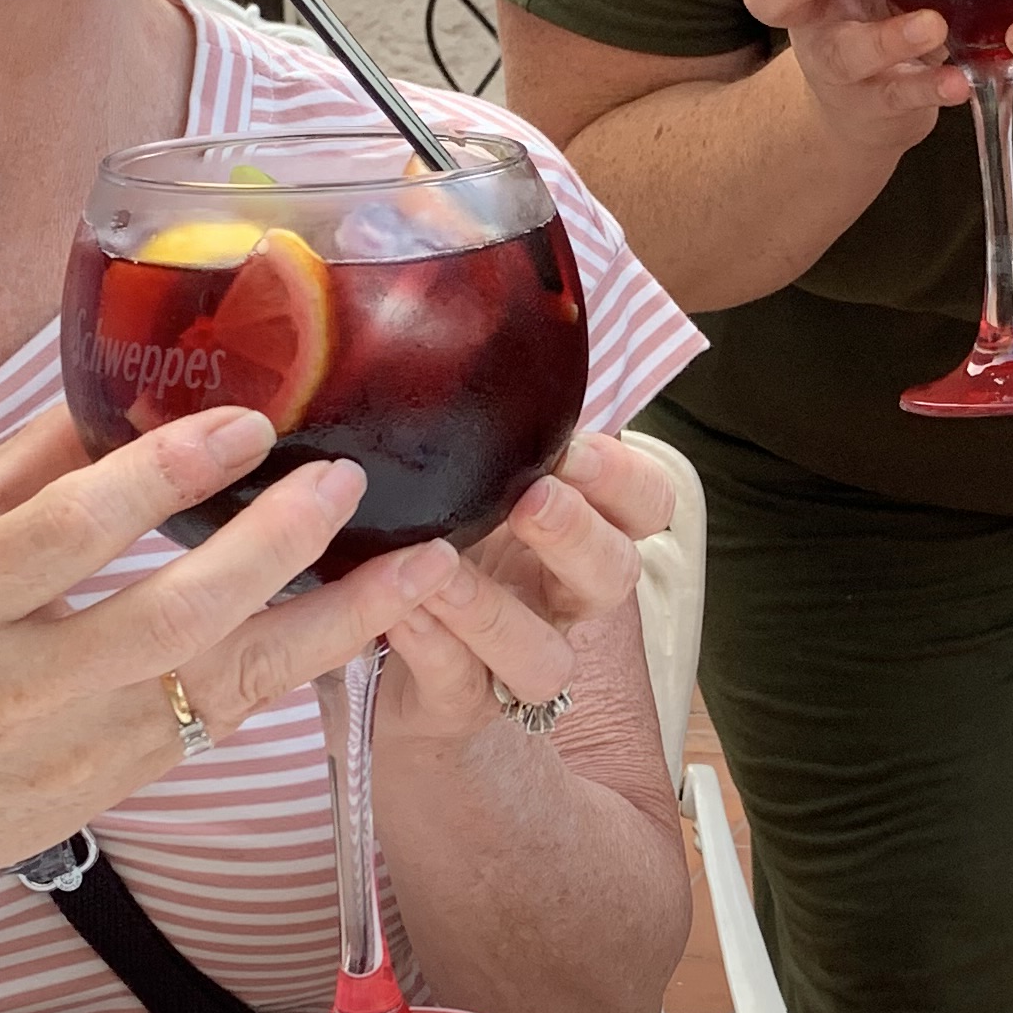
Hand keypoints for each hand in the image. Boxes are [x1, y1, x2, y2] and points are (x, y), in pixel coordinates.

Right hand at [0, 404, 452, 897]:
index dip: (164, 473)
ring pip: (224, 685)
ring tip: (419, 566)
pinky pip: (227, 717)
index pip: (70, 531)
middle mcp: (15, 686)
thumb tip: (120, 378)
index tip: (244, 423)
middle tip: (345, 483)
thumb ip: (23, 466)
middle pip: (170, 617)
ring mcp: (75, 749)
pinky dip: (302, 665)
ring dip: (332, 624)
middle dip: (273, 546)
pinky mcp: (118, 787)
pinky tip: (367, 618)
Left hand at [376, 433, 675, 749]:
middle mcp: (560, 597)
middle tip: (530, 499)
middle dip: (577, 537)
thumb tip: (463, 310)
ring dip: (496, 613)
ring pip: (546, 660)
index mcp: (579, 528)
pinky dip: (431, 647)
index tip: (572, 447)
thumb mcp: (460, 461)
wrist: (364, 628)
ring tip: (438, 569)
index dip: (623, 481)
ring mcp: (512, 657)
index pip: (648, 506)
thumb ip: (482, 414)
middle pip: (615, 579)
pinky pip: (460, 686)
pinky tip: (396, 612)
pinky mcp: (456, 702)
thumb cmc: (425, 519)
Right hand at [737, 0, 968, 170]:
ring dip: (887, 37)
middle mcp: (810, 12)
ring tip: (930, 25)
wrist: (865, 111)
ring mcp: (837, 62)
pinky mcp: (874, 104)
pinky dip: (930, 89)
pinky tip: (960, 80)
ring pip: (846, 51)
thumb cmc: (873, 9)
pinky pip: (899, 99)